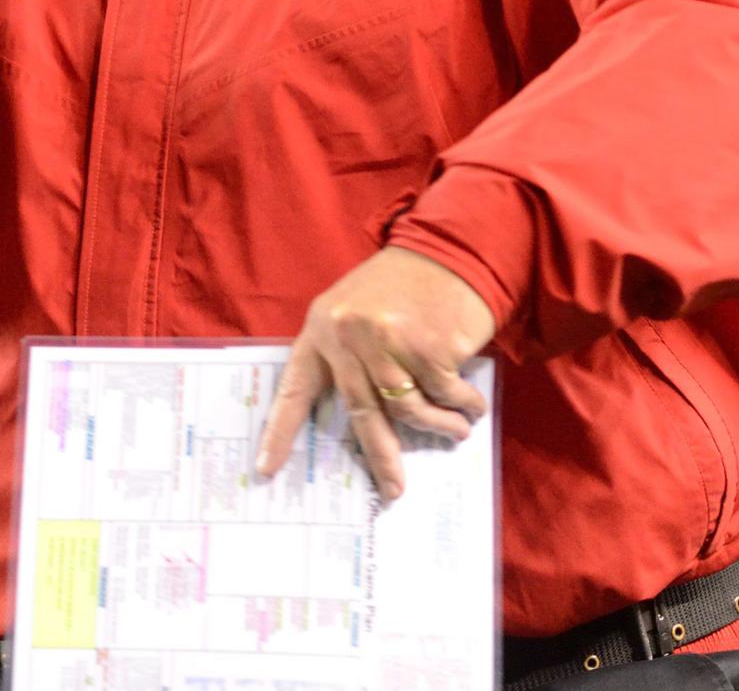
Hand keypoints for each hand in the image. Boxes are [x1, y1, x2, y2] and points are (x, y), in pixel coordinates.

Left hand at [256, 247, 495, 501]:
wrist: (449, 248)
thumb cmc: (403, 284)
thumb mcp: (356, 309)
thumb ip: (348, 355)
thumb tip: (357, 419)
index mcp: (322, 327)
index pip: (295, 388)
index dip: (281, 430)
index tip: (267, 469)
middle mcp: (348, 335)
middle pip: (361, 412)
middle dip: (381, 456)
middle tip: (393, 489)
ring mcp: (387, 341)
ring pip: (407, 409)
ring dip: (439, 427)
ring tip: (456, 432)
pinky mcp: (426, 346)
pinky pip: (443, 394)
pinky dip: (461, 406)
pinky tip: (471, 408)